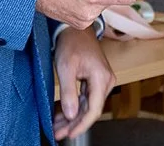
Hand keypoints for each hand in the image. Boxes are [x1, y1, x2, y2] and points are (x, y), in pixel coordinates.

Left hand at [52, 26, 112, 140]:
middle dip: (74, 124)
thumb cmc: (71, 43)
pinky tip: (63, 115)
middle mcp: (106, 81)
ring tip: (58, 127)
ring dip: (73, 117)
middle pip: (91, 110)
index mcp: (101, 78)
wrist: (75, 27)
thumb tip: (70, 115)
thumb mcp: (66, 67)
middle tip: (58, 133)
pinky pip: (86, 98)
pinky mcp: (96, 80)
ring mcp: (102, 81)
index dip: (81, 125)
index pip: (94, 110)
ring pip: (88, 106)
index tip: (69, 134)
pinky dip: (75, 107)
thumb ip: (69, 92)